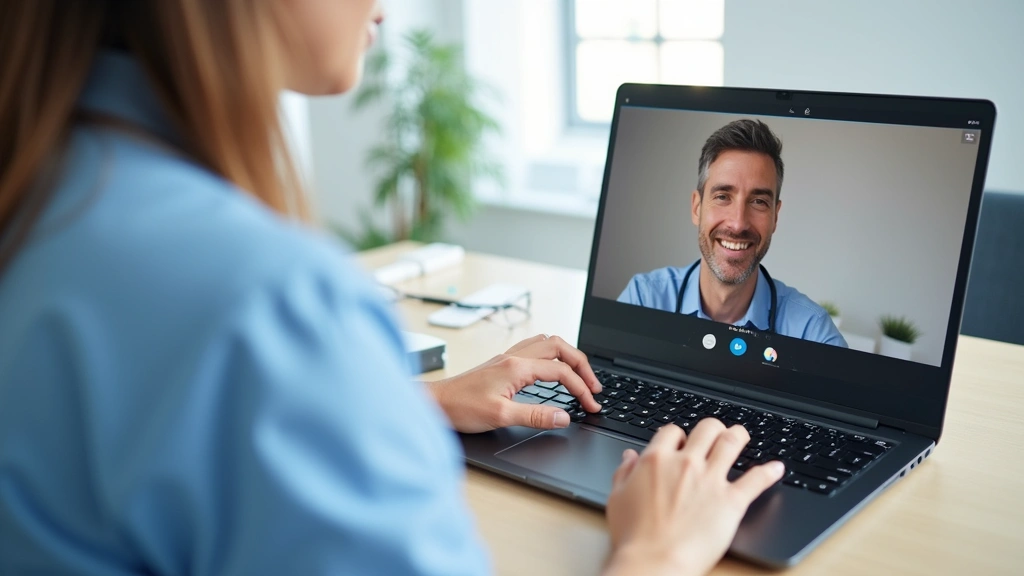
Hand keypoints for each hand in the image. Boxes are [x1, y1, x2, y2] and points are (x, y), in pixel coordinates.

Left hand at [426, 334, 602, 432]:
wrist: (435, 402)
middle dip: (582, 364)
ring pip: (547, 343)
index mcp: (517, 367)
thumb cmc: (461, 408)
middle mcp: (513, 357)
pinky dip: (551, 355)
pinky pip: (533, 348)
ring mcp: (507, 358)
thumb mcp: (501, 416)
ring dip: (567, 355)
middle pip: (560, 347)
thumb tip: (564, 417)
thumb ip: (536, 416)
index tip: (591, 405)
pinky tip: (551, 368)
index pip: (561, 372)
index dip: (581, 389)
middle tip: (593, 386)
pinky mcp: (501, 363)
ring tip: (579, 374)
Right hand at [604, 420, 785, 575]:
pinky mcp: (731, 502)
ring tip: (742, 436)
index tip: (681, 443)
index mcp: (656, 460)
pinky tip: (776, 468)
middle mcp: (686, 463)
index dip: (678, 435)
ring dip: (739, 435)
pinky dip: (769, 471)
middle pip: (706, 428)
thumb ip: (623, 473)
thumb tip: (630, 457)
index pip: (672, 432)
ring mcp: (710, 480)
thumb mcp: (617, 498)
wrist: (654, 562)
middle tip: (716, 434)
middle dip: (712, 429)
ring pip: (732, 442)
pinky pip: (756, 480)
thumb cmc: (633, 537)